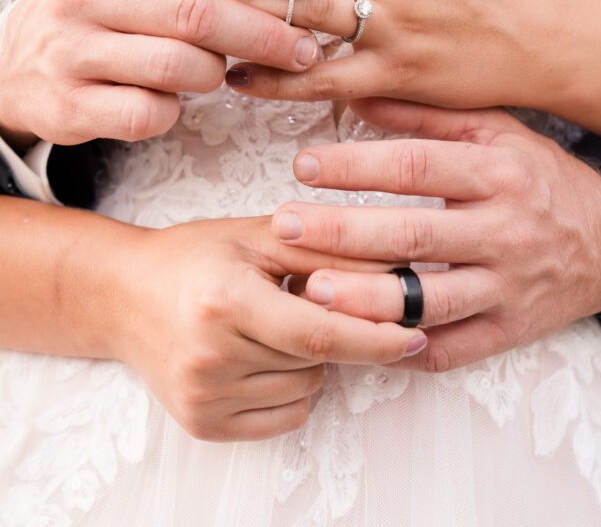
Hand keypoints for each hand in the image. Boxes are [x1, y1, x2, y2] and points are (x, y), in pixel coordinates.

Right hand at [0, 0, 319, 146]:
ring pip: (178, 65)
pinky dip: (175, 110)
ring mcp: (71, 49)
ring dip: (219, 73)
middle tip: (306, 48)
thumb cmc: (100, 4)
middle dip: (265, 33)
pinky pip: (148, 113)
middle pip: (197, 11)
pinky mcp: (69, 105)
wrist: (13, 60)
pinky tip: (174, 100)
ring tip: (228, 72)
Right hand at [118, 216, 426, 440]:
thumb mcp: (258, 235)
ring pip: (305, 389)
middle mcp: (210, 355)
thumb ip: (326, 249)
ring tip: (268, 322)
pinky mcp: (202, 424)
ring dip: (309, 360)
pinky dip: (291, 387)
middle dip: (333, 333)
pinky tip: (261, 354)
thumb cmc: (196, 256)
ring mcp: (203, 397)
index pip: (319, 333)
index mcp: (225, 301)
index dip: (375, 337)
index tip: (414, 334)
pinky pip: (284, 416)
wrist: (125, 295)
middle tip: (301, 298)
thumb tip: (395, 269)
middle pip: (317, 361)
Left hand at [271, 101, 600, 371]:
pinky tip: (359, 339)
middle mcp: (504, 230)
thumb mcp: (496, 131)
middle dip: (342, 233)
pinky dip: (404, 350)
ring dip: (367, 299)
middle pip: (413, 234)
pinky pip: (451, 349)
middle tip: (284, 226)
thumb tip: (357, 96)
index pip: (417, 166)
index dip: (356, 166)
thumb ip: (427, 116)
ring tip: (312, 289)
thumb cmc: (539, 177)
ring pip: (430, 300)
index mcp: (498, 173)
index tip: (303, 166)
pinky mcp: (509, 331)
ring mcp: (507, 287)